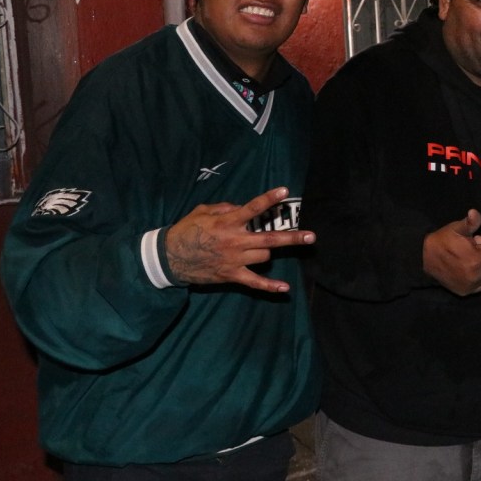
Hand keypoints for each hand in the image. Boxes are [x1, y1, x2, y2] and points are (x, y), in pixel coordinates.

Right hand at [165, 187, 315, 291]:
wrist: (169, 257)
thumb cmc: (186, 230)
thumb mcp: (202, 211)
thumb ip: (225, 207)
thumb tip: (242, 208)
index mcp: (228, 222)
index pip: (253, 208)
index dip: (269, 199)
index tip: (285, 191)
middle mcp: (235, 241)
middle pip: (270, 238)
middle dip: (292, 238)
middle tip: (311, 237)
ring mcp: (235, 260)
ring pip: (265, 256)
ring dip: (266, 251)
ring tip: (255, 247)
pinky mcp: (231, 275)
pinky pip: (255, 282)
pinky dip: (269, 286)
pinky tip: (285, 288)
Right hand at [422, 209, 480, 295]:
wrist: (424, 259)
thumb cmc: (442, 241)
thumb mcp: (457, 228)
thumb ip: (471, 222)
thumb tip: (475, 212)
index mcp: (477, 259)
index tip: (476, 242)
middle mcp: (477, 275)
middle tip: (474, 251)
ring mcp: (472, 285)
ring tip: (469, 260)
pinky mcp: (466, 292)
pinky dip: (478, 278)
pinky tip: (467, 270)